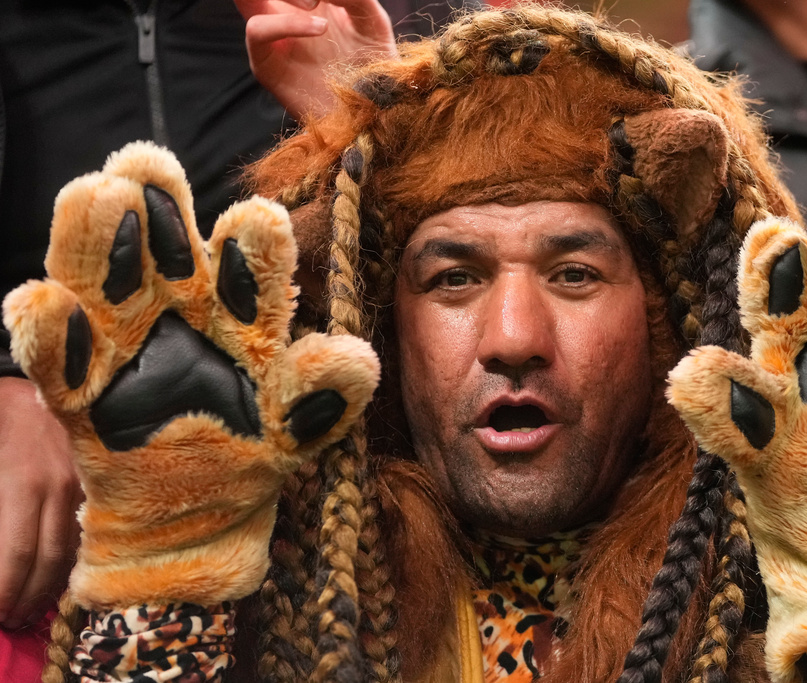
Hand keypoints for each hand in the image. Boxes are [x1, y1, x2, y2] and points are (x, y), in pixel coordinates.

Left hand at [0, 377, 80, 627]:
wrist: (60, 362)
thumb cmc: (6, 409)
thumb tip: (0, 548)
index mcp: (26, 480)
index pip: (15, 555)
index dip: (4, 591)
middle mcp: (63, 487)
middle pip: (49, 562)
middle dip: (28, 598)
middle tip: (13, 619)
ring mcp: (91, 482)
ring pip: (77, 549)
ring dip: (55, 585)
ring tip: (34, 606)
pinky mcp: (107, 478)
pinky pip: (93, 528)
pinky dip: (78, 556)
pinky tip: (65, 571)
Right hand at [2, 142, 379, 609]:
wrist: (196, 511)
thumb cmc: (254, 446)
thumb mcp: (294, 426)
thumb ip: (320, 396)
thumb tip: (357, 364)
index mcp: (237, 308)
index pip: (245, 261)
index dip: (250, 241)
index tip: (259, 217)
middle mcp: (178, 307)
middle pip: (163, 245)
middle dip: (159, 209)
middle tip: (148, 169)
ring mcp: (122, 343)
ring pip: (103, 279)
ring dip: (96, 240)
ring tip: (93, 196)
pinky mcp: (78, 388)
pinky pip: (57, 358)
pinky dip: (48, 332)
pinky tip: (40, 302)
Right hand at [235, 0, 397, 117]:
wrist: (375, 110)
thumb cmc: (374, 66)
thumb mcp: (370, 17)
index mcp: (306, 2)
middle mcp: (284, 15)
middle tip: (317, 0)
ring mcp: (273, 39)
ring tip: (316, 7)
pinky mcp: (267, 65)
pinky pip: (256, 30)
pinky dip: (284, 23)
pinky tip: (318, 28)